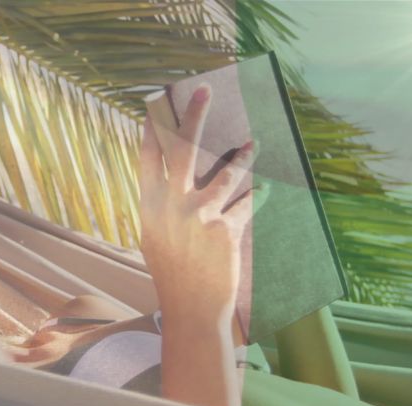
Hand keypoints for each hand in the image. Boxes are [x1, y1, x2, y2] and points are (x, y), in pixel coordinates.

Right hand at [138, 84, 263, 321]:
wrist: (191, 309)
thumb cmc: (172, 273)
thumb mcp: (156, 237)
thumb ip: (163, 206)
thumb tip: (174, 178)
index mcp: (150, 207)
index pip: (149, 159)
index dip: (153, 130)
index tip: (157, 105)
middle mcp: (171, 207)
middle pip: (182, 150)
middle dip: (193, 116)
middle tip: (203, 90)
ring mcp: (198, 216)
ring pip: (225, 174)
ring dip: (241, 157)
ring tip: (252, 144)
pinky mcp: (225, 229)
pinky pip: (245, 203)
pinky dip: (254, 197)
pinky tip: (262, 190)